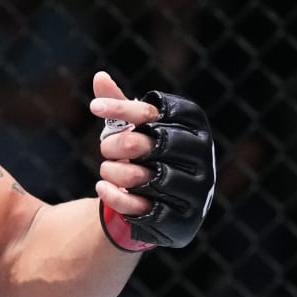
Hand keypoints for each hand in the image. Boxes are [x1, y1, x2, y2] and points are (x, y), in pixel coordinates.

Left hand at [88, 72, 216, 251]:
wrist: (159, 202)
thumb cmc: (144, 155)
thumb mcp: (132, 128)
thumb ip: (119, 105)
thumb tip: (99, 77)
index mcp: (194, 126)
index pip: (157, 112)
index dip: (124, 108)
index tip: (94, 108)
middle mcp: (202, 156)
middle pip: (151, 143)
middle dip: (117, 145)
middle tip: (104, 148)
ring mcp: (197, 190)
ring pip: (147, 177)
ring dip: (114, 172)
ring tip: (106, 170)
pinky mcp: (183, 219)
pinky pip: (143, 207)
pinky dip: (115, 197)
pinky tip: (101, 188)